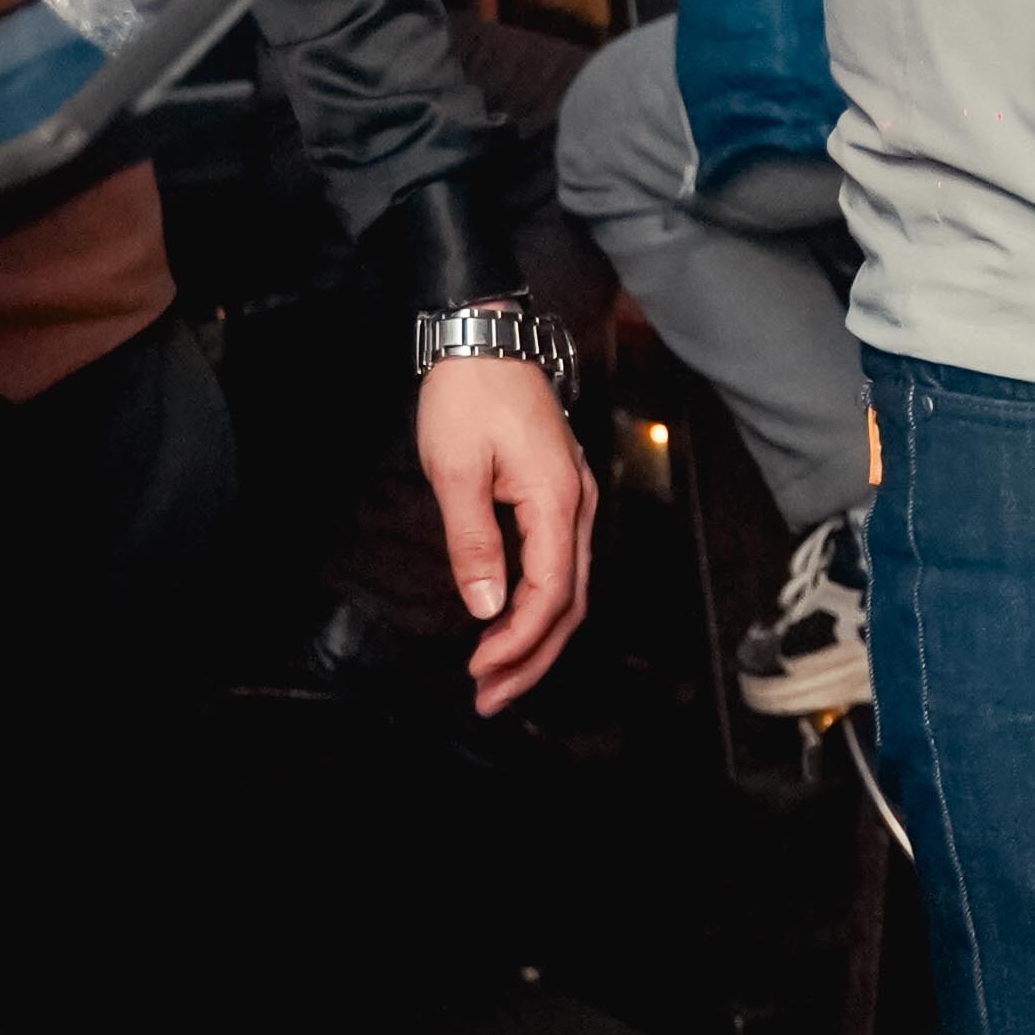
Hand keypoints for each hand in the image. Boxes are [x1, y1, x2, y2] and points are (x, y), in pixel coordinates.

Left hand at [418, 355, 596, 717]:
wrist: (485, 336)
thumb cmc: (467, 396)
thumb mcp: (455, 469)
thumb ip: (472, 542)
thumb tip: (485, 608)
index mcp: (557, 501)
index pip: (550, 592)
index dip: (517, 641)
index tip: (476, 670)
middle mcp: (579, 505)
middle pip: (571, 601)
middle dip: (532, 657)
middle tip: (488, 698)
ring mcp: (574, 499)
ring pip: (571, 587)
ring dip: (537, 637)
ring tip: (497, 676)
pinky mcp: (561, 494)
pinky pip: (562, 565)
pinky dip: (541, 606)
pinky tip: (512, 624)